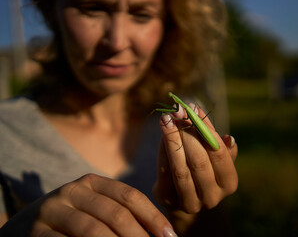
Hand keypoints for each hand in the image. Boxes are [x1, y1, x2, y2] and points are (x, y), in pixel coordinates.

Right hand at [1, 174, 175, 236]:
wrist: (22, 228)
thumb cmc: (69, 221)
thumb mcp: (94, 209)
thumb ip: (120, 215)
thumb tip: (159, 233)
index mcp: (91, 182)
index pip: (129, 196)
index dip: (153, 216)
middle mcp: (72, 191)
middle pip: (116, 214)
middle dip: (139, 236)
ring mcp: (52, 210)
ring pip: (95, 231)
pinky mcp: (35, 233)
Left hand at [153, 103, 237, 213]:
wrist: (183, 196)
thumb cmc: (204, 169)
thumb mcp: (216, 159)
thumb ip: (221, 147)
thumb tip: (228, 138)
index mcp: (229, 183)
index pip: (219, 153)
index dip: (206, 129)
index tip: (194, 108)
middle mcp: (212, 197)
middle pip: (199, 161)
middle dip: (187, 132)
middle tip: (177, 111)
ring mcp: (190, 202)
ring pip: (180, 168)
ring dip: (172, 139)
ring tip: (166, 118)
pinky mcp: (169, 200)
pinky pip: (165, 172)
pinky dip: (163, 150)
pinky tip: (162, 133)